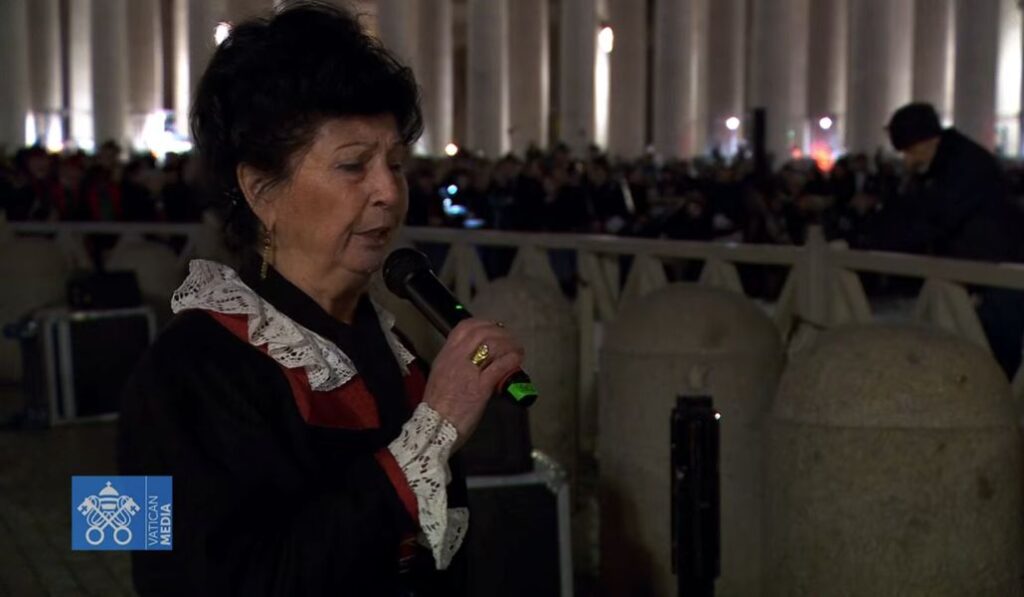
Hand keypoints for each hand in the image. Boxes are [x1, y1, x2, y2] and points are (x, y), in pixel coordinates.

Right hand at [423, 319, 523, 451]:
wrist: (434, 427)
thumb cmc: (438, 407)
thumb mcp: (440, 376)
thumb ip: (455, 365)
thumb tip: (474, 360)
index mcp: (445, 356)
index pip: (464, 327)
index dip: (483, 323)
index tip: (494, 328)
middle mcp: (456, 359)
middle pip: (482, 332)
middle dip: (500, 333)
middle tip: (510, 339)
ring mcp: (468, 372)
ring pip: (492, 345)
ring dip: (509, 344)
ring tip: (517, 350)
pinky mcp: (480, 387)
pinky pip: (499, 367)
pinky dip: (511, 360)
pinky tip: (517, 361)